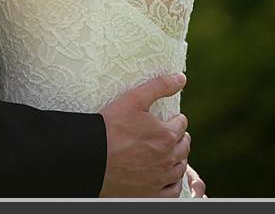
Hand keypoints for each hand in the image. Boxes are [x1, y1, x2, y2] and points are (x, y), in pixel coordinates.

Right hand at [99, 74, 189, 195]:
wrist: (90, 159)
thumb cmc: (110, 128)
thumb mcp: (134, 99)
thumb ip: (160, 86)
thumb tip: (181, 78)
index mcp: (167, 136)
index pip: (182, 124)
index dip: (175, 119)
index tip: (170, 120)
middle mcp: (166, 160)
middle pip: (184, 147)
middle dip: (180, 138)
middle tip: (171, 135)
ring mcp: (158, 180)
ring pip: (179, 169)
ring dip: (178, 159)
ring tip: (170, 153)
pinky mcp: (149, 196)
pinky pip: (171, 192)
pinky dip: (173, 184)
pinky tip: (168, 178)